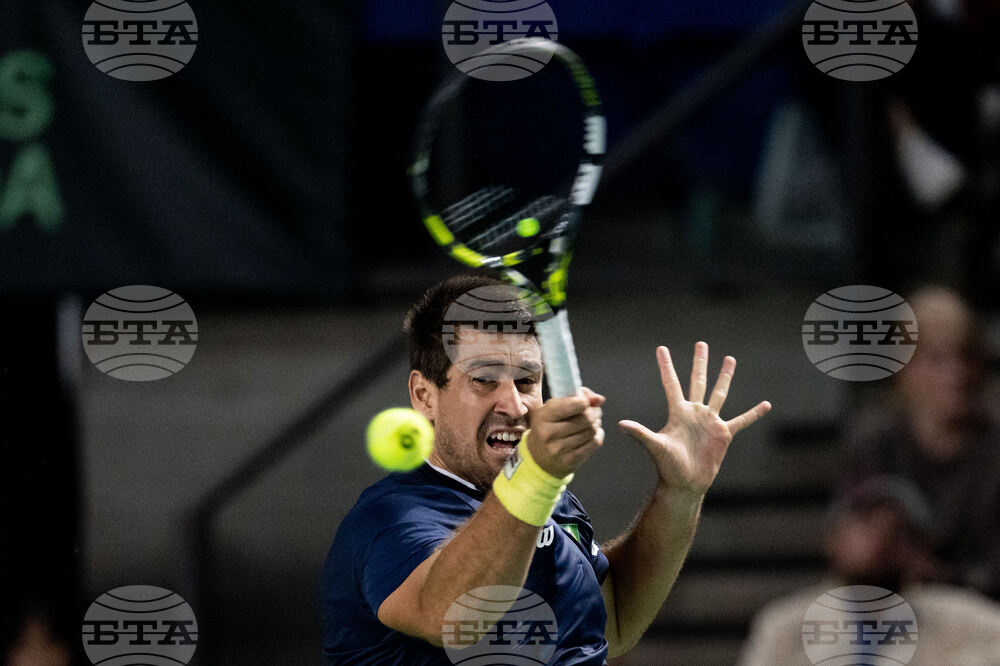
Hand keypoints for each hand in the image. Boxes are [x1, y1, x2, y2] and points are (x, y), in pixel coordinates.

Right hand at [528, 387, 604, 477]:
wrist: (538, 457)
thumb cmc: (549, 427)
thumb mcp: (553, 408)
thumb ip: (575, 397)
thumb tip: (599, 399)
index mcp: (543, 416)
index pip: (572, 405)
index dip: (585, 401)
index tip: (586, 401)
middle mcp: (549, 433)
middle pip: (586, 418)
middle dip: (594, 412)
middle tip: (594, 411)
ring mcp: (559, 449)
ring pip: (592, 431)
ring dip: (596, 424)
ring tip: (591, 423)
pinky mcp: (570, 461)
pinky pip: (594, 443)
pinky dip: (597, 435)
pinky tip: (591, 434)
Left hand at [618, 343, 770, 495]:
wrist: (685, 483)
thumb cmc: (668, 466)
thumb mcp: (655, 446)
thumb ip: (640, 433)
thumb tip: (620, 424)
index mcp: (678, 412)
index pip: (671, 383)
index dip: (666, 366)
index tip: (661, 348)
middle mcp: (694, 412)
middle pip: (697, 381)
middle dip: (699, 362)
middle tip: (701, 344)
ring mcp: (710, 421)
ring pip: (719, 393)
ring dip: (725, 376)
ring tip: (730, 359)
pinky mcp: (724, 434)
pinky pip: (742, 420)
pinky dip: (753, 413)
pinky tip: (766, 404)